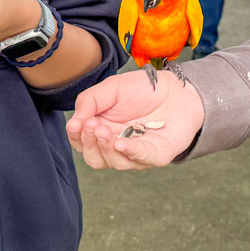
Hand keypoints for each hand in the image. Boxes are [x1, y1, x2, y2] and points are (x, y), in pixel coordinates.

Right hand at [67, 70, 205, 169]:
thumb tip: (73, 123)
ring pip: (115, 162)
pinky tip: (120, 143)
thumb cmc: (143, 90)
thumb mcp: (111, 88)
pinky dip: (130, 152)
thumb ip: (89, 102)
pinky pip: (142, 159)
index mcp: (103, 131)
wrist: (177, 88)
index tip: (76, 125)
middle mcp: (117, 146)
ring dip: (106, 148)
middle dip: (90, 144)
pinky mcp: (157, 155)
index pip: (82, 143)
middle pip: (95, 158)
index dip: (76, 137)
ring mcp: (137, 154)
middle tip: (92, 125)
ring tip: (104, 130)